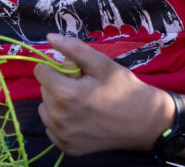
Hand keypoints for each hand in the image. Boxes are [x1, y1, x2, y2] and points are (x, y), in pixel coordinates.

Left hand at [34, 34, 172, 155]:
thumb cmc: (124, 88)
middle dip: (59, 84)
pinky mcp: (66, 147)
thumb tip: (50, 38)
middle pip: (44, 90)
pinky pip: (52, 128)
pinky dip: (62, 121)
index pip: (41, 72)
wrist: (143, 121)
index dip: (58, 66)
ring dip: (58, 103)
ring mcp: (62, 136)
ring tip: (82, 102)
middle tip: (85, 86)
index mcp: (66, 94)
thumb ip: (75, 49)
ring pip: (46, 110)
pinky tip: (82, 118)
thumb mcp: (103, 64)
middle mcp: (59, 118)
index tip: (76, 71)